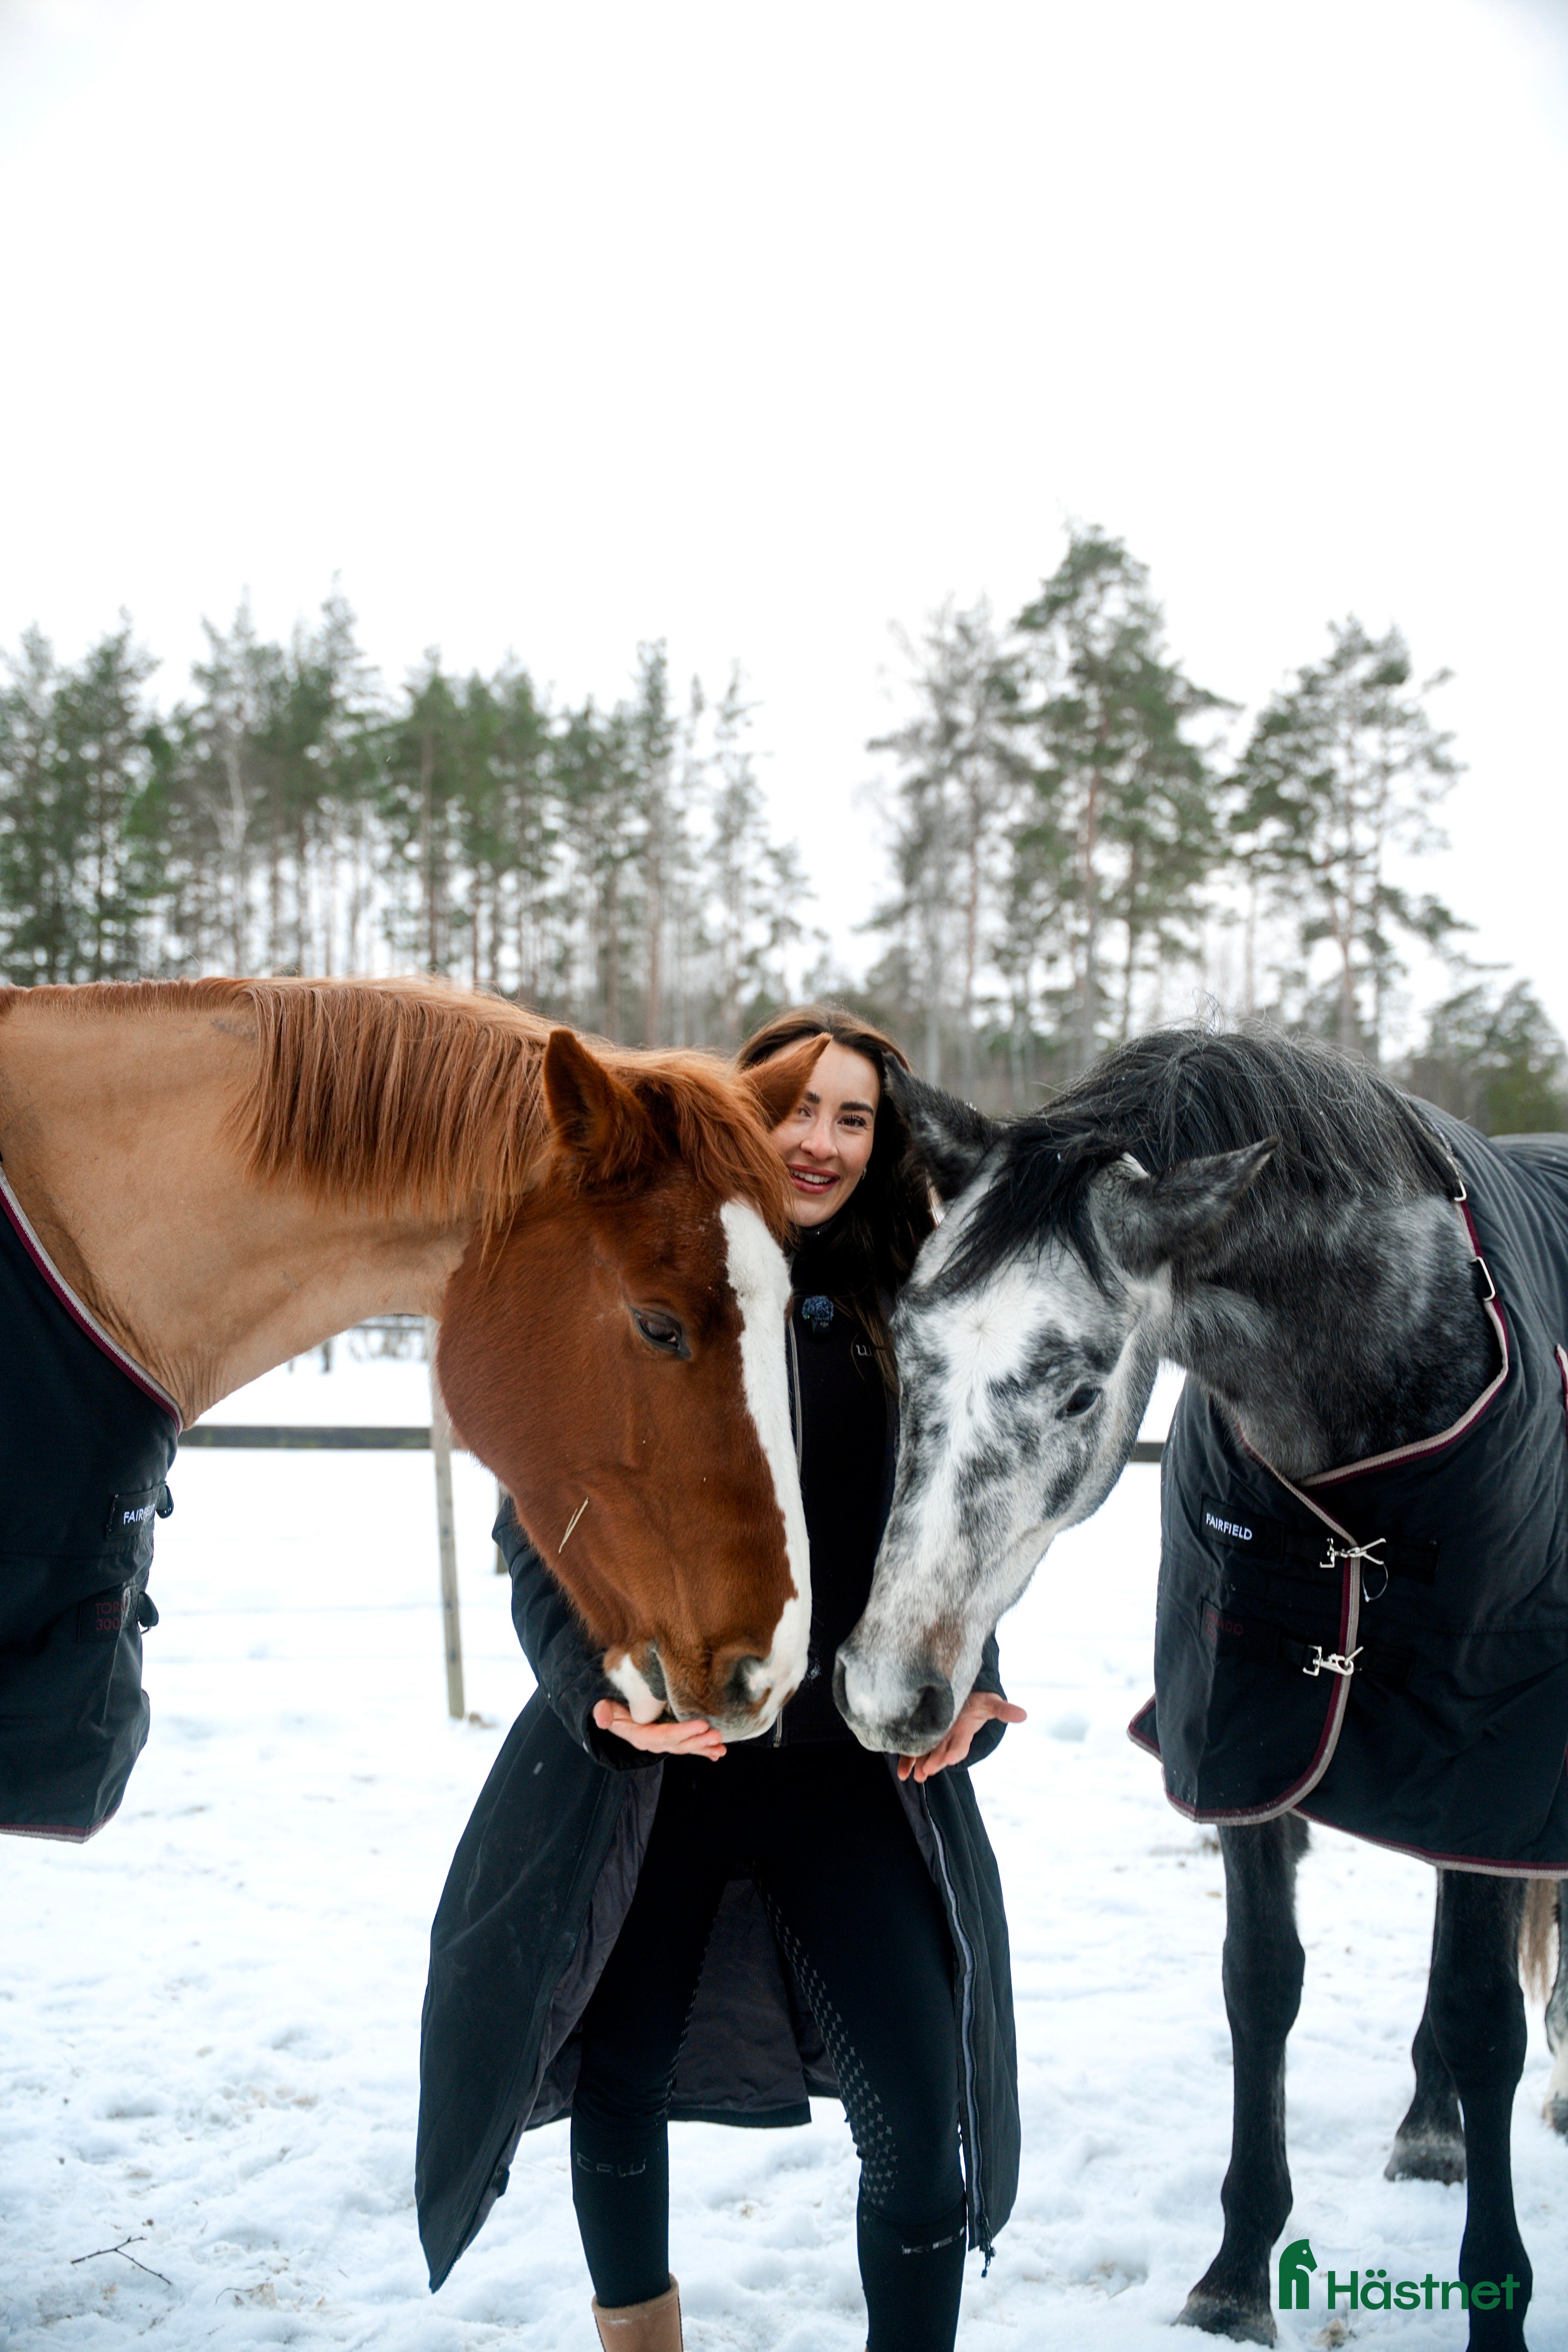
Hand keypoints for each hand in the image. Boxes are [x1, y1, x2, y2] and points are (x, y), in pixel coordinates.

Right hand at [592, 1699, 726, 1761]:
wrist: (611, 1713)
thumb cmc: (610, 1706)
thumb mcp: (603, 1707)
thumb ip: (603, 1712)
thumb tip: (601, 1719)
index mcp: (639, 1735)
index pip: (662, 1735)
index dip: (682, 1732)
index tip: (702, 1725)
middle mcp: (652, 1742)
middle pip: (677, 1744)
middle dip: (698, 1741)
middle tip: (717, 1736)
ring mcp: (661, 1742)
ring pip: (684, 1747)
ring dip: (703, 1747)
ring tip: (721, 1748)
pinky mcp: (669, 1739)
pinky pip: (686, 1746)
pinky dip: (702, 1750)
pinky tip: (717, 1753)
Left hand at [897, 1689, 1026, 1782]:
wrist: (963, 1698)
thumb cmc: (978, 1702)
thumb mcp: (991, 1703)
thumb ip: (1003, 1710)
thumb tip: (1024, 1714)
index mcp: (964, 1732)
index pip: (960, 1747)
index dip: (953, 1753)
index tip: (947, 1760)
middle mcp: (948, 1738)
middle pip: (940, 1753)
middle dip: (934, 1762)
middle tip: (925, 1771)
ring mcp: (934, 1738)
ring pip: (925, 1754)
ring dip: (919, 1765)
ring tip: (913, 1776)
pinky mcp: (921, 1735)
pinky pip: (913, 1750)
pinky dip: (907, 1761)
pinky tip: (901, 1772)